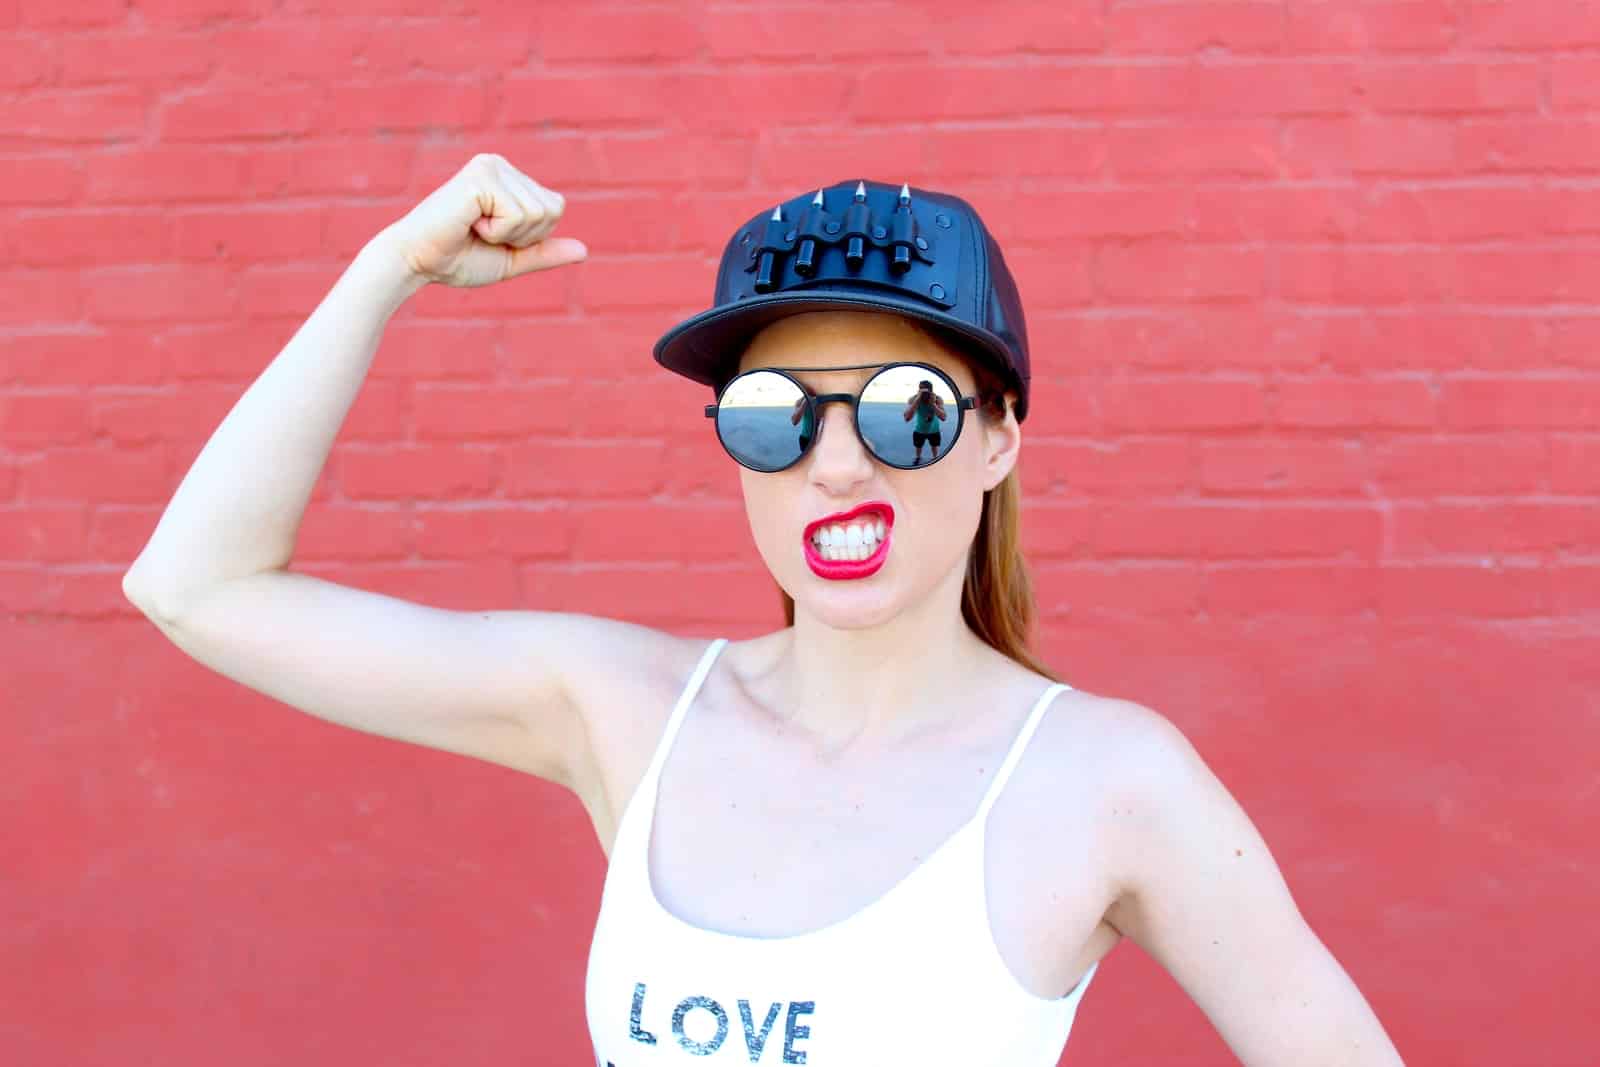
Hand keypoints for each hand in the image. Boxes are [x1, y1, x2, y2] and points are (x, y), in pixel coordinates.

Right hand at [380, 153, 586, 287]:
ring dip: (508, 234)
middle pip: (552, 209)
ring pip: (538, 212)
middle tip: (482, 233)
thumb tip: (585, 251)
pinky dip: (496, 231)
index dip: (532, 235)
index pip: (555, 207)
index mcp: (509, 177)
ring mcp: (491, 165)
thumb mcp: (511, 259)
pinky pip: (518, 214)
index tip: (494, 235)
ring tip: (474, 227)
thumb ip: (544, 252)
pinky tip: (469, 223)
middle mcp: (500, 164)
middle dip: (523, 235)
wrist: (417, 263)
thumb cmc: (457, 259)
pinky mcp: (481, 176)